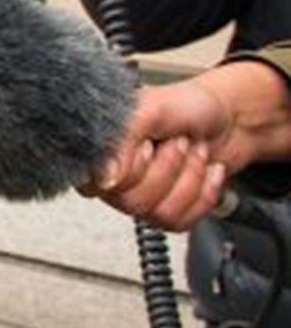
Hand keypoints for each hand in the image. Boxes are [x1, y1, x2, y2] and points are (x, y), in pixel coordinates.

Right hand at [90, 80, 232, 230]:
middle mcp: (115, 178)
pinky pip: (180, 221)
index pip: (99, 184)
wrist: (229, 116)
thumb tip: (105, 180)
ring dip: (190, 178)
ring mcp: (142, 197)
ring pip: (160, 213)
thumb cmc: (186, 106)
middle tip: (178, 142)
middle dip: (169, 168)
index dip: (132, 168)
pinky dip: (204, 193)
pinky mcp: (169, 210)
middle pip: (132, 203)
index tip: (148, 144)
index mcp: (101, 152)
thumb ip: (120, 142)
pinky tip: (207, 170)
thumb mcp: (150, 110)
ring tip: (195, 152)